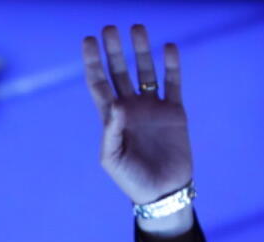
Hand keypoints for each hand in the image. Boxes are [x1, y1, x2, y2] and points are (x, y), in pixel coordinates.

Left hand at [82, 25, 192, 210]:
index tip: (88, 40)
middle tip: (110, 28)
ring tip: (137, 28)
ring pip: (145, 71)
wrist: (162, 192)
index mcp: (111, 118)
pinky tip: (168, 48)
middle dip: (115, 50)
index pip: (99, 83)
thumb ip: (111, 132)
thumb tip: (117, 104)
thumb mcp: (112, 159)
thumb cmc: (131, 179)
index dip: (93, 62)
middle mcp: (130, 108)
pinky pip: (172, 82)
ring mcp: (152, 108)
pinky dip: (171, 65)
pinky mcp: (174, 111)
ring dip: (141, 51)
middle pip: (119, 71)